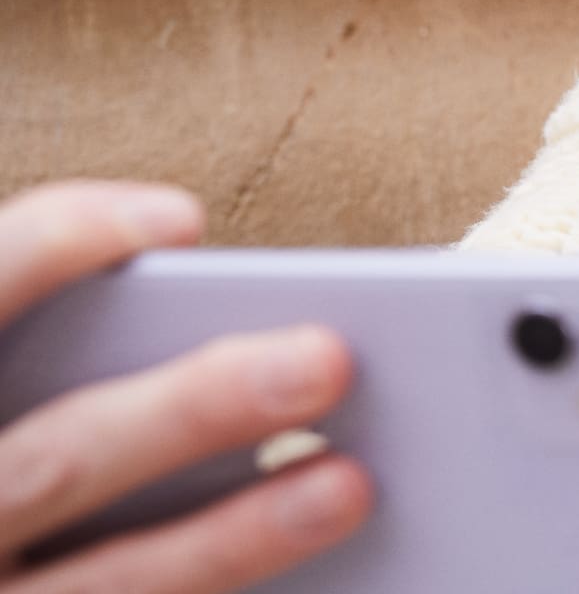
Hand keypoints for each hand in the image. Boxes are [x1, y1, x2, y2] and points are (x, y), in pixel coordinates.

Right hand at [0, 181, 372, 593]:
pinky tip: (330, 570)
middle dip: (196, 409)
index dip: (60, 247)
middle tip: (328, 360)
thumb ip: (79, 355)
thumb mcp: (21, 376)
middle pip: (58, 460)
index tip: (183, 217)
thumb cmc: (17, 430)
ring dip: (235, 533)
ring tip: (349, 484)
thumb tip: (261, 339)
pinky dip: (223, 580)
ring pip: (106, 576)